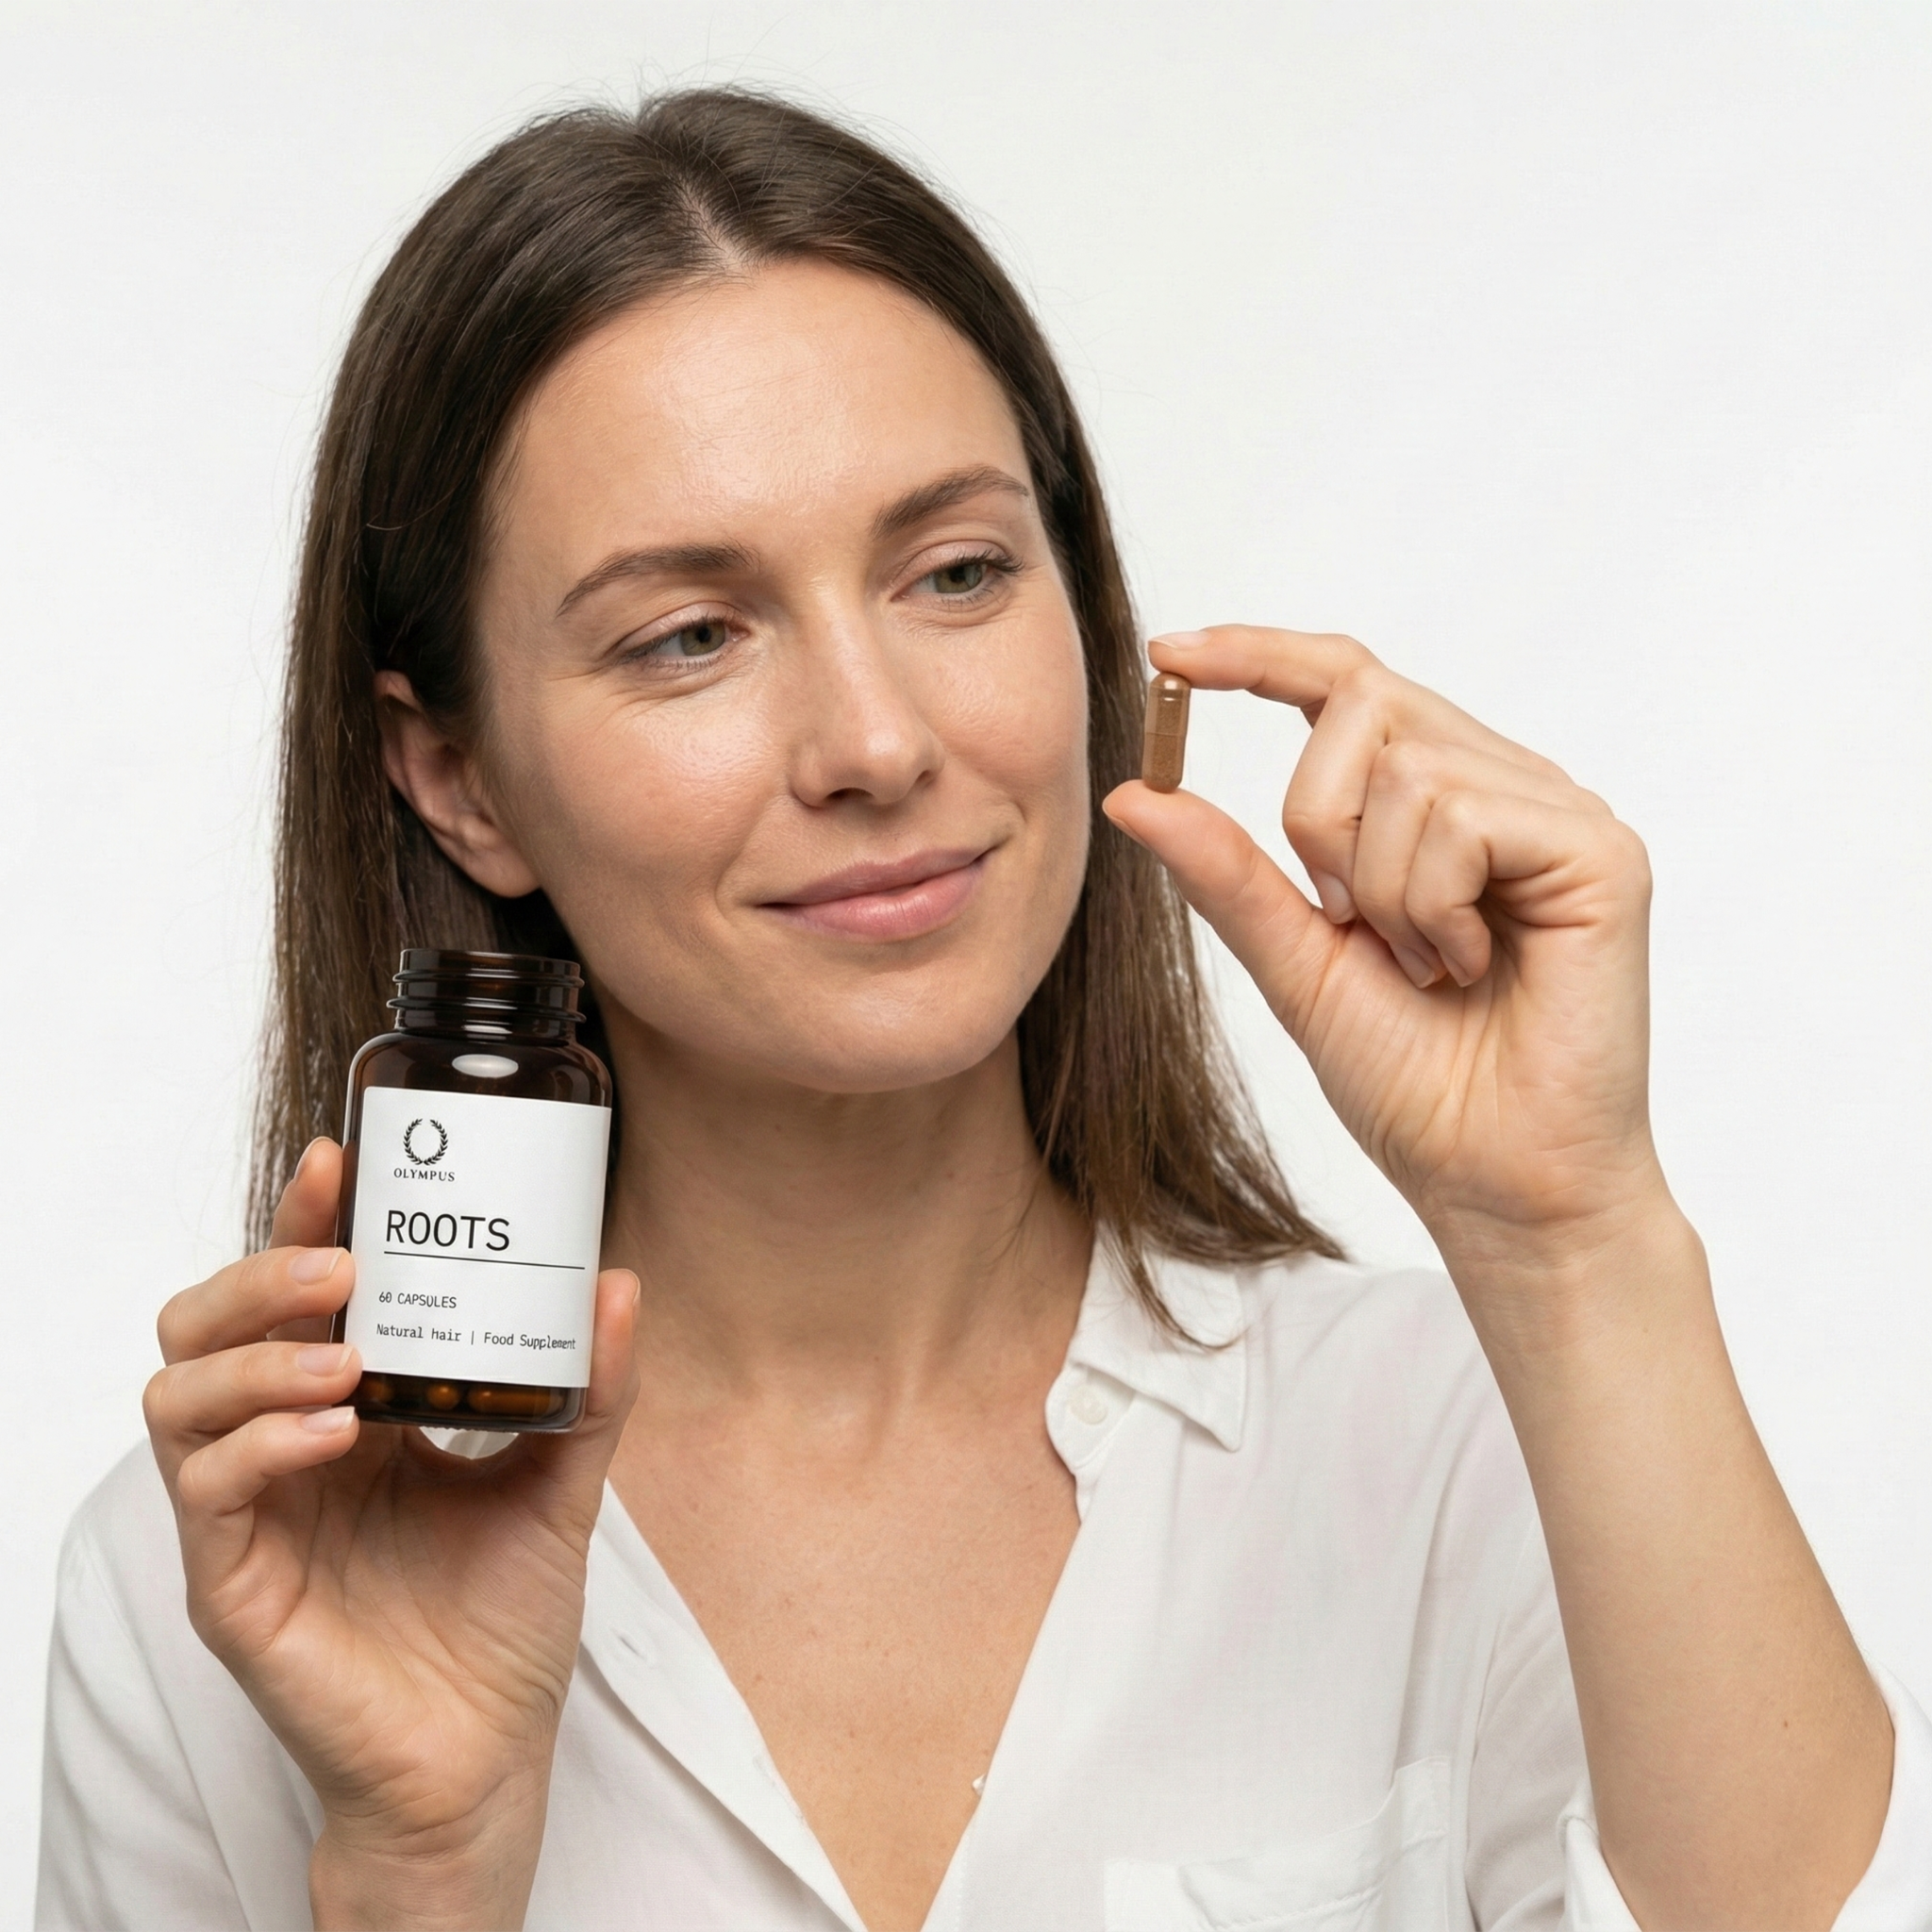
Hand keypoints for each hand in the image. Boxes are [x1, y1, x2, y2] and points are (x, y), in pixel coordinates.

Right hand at [143, 1138, 639, 1930]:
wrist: (486, 1759)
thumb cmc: (501, 1624)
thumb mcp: (559, 1486)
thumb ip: (589, 1390)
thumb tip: (620, 1280)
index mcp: (349, 1413)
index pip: (297, 1298)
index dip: (303, 1223)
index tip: (340, 1159)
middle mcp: (285, 1451)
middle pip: (205, 1326)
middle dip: (260, 1274)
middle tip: (341, 1263)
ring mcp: (250, 1517)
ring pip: (178, 1397)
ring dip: (255, 1357)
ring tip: (342, 1357)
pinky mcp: (232, 1587)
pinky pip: (204, 1491)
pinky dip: (259, 1445)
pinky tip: (334, 1434)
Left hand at [1104, 626, 1663, 1299]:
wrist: (1494, 1183)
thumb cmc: (1413, 1083)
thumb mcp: (1295, 962)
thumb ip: (1228, 873)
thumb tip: (1133, 791)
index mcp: (1435, 800)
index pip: (1345, 684)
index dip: (1258, 655)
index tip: (1167, 657)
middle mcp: (1502, 784)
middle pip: (1361, 702)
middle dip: (1316, 820)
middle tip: (1350, 923)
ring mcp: (1557, 810)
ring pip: (1406, 767)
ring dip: (1380, 888)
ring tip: (1432, 964)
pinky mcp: (1599, 849)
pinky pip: (1463, 815)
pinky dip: (1434, 902)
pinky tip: (1472, 964)